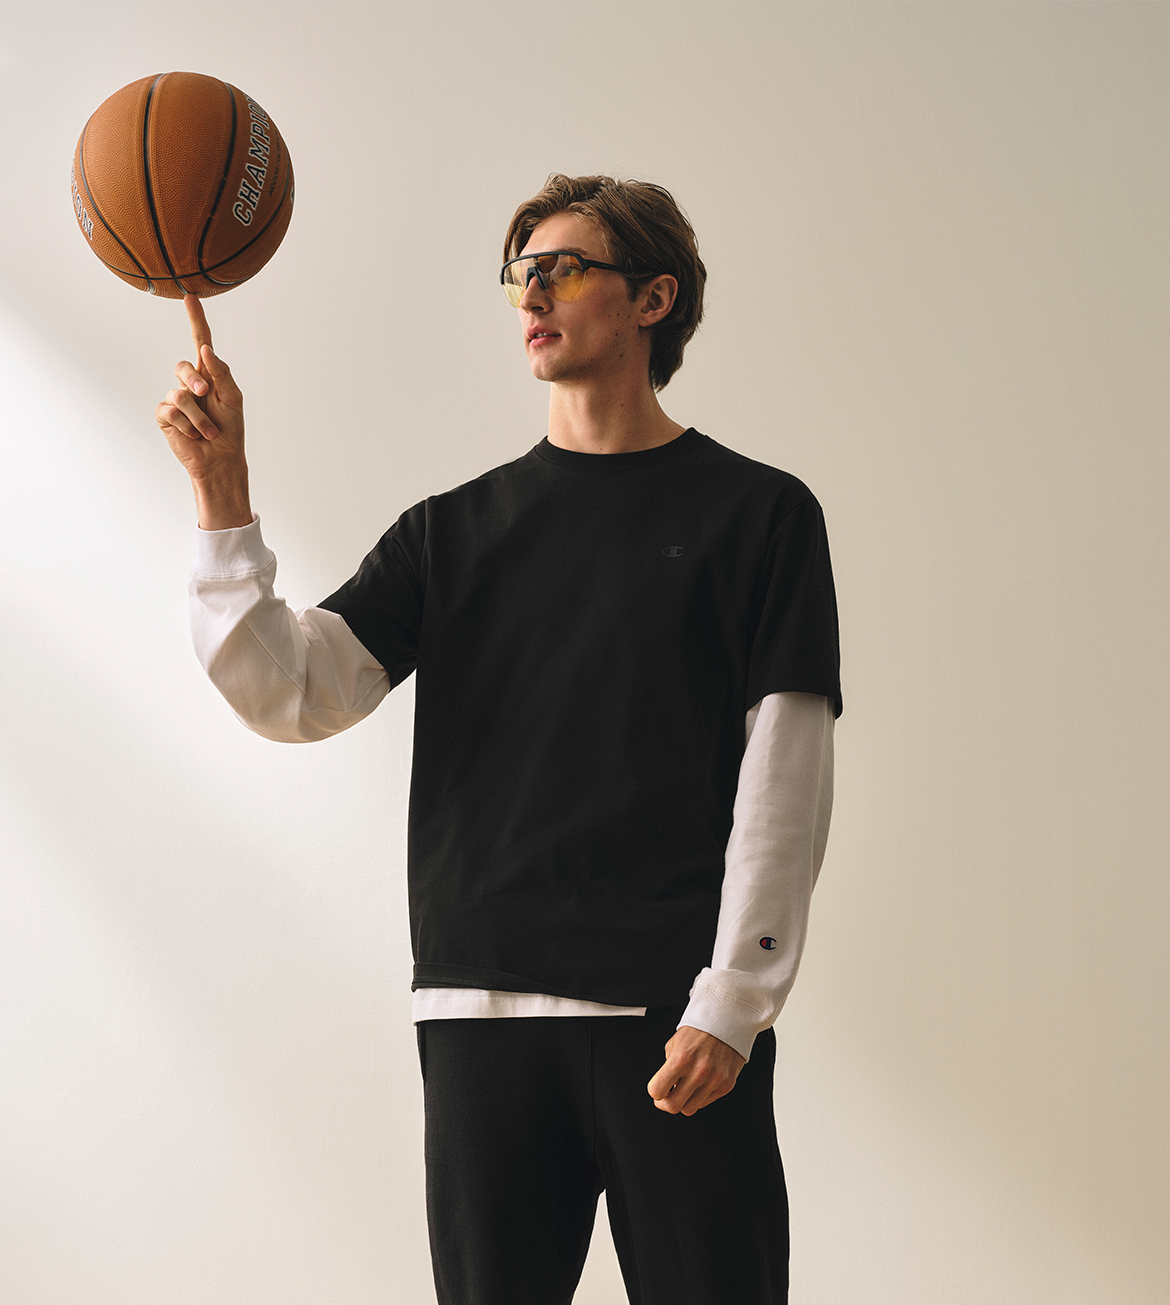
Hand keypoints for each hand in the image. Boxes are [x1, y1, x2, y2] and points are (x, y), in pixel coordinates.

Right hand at [155, 294, 250, 528]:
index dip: (195, 320)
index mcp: (209, 374)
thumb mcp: (233, 399)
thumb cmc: (230, 430)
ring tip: (208, 432)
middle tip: (207, 396)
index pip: (200, 341)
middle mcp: (190, 383)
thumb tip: (205, 348)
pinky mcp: (165, 416)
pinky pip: (170, 411)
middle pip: (183, 366)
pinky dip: (187, 425)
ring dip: (199, 417)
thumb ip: (221, 373)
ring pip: (180, 395)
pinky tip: (193, 435)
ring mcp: (175, 399)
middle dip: (197, 382)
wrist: (220, 460)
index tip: (190, 296)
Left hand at [647, 1025, 745, 1116]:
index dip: (655, 1091)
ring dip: (684, 1101)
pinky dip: (699, 1096)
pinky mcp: (726, 1085)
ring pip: (690, 1109)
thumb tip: (667, 1088)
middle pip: (673, 1107)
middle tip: (667, 1096)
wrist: (727, 1022)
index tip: (657, 1089)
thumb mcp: (675, 1044)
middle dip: (665, 1103)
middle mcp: (698, 1072)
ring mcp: (714, 1080)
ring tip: (685, 1088)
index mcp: (681, 1059)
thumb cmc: (699, 1030)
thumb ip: (668, 1067)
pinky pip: (706, 1102)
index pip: (657, 1090)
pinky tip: (699, 1084)